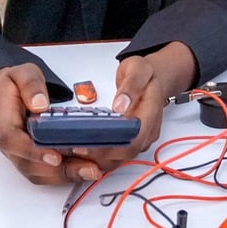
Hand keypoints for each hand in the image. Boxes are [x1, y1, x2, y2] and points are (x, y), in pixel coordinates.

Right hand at [0, 63, 102, 184]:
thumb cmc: (11, 85)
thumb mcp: (22, 73)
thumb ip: (31, 86)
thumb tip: (40, 103)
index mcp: (3, 121)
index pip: (13, 141)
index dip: (34, 152)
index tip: (56, 157)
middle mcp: (9, 144)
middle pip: (29, 165)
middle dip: (59, 171)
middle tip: (88, 169)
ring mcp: (18, 154)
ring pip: (37, 174)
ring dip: (64, 176)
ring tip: (91, 171)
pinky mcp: (28, 159)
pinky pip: (43, 173)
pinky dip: (63, 175)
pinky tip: (83, 171)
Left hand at [75, 42, 195, 173]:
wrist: (151, 78)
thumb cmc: (144, 73)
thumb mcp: (138, 68)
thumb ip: (131, 85)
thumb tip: (121, 105)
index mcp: (151, 113)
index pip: (134, 138)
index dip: (112, 144)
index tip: (89, 140)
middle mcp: (148, 131)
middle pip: (125, 154)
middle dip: (99, 154)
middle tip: (74, 147)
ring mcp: (141, 139)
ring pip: (119, 159)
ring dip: (96, 159)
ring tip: (74, 149)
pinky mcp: (132, 143)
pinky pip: (116, 156)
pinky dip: (99, 156)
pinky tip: (84, 149)